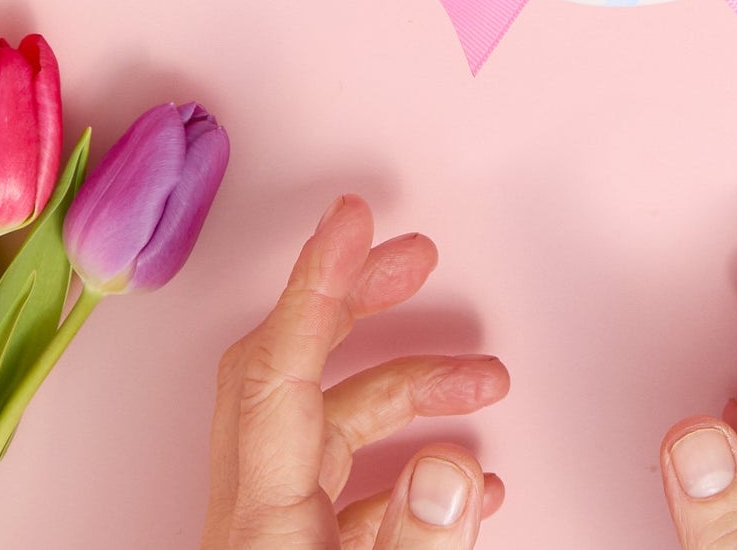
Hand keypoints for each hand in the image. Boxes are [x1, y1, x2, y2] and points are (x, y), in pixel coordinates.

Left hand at [202, 195, 508, 549]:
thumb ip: (417, 541)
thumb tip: (449, 464)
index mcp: (259, 528)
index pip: (276, 373)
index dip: (317, 283)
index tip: (350, 219)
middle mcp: (252, 523)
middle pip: (290, 374)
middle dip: (356, 304)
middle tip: (415, 259)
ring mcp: (270, 541)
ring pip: (328, 431)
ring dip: (407, 392)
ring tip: (484, 382)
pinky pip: (343, 490)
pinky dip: (403, 464)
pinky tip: (461, 474)